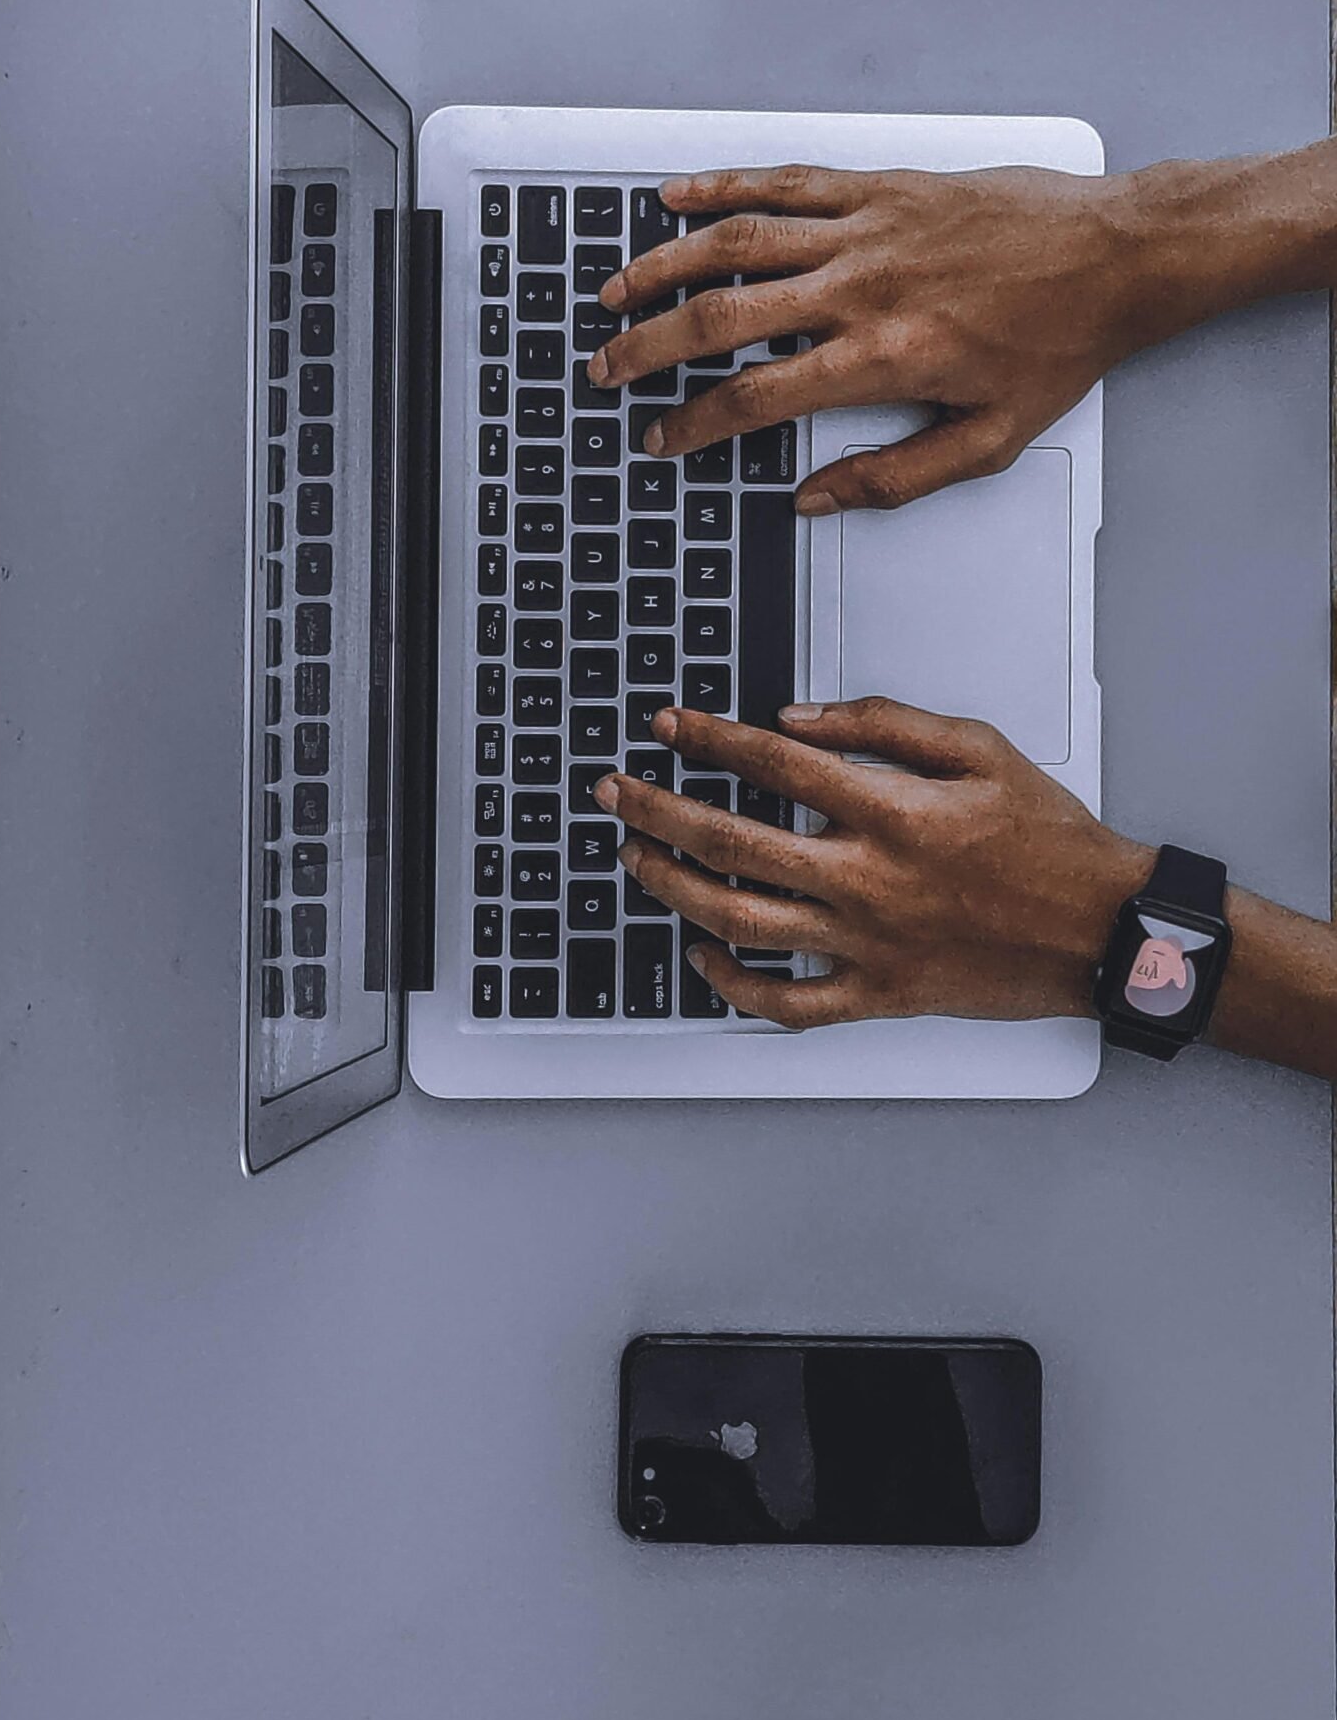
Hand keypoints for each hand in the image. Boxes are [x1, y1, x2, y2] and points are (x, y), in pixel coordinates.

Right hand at [591, 159, 1190, 515]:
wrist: (1116, 254)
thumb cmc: (1060, 343)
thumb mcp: (990, 441)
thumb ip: (895, 477)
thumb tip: (816, 498)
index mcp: (882, 359)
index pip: (756, 398)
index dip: (691, 423)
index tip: (658, 437)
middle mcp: (861, 290)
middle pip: (721, 317)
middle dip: (649, 347)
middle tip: (607, 366)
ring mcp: (866, 230)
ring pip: (736, 242)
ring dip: (663, 266)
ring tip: (616, 289)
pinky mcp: (880, 186)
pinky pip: (784, 183)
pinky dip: (724, 188)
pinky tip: (679, 198)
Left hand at [595, 698, 1150, 1029]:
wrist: (1101, 930)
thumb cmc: (1050, 840)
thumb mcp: (980, 750)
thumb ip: (884, 724)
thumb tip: (797, 716)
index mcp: (893, 812)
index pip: (775, 764)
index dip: (710, 739)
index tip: (669, 726)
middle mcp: (868, 880)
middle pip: (733, 843)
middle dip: (659, 812)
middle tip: (617, 792)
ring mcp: (867, 944)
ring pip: (741, 921)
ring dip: (674, 887)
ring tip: (635, 859)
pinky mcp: (878, 995)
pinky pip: (786, 1003)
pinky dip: (733, 984)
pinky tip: (702, 954)